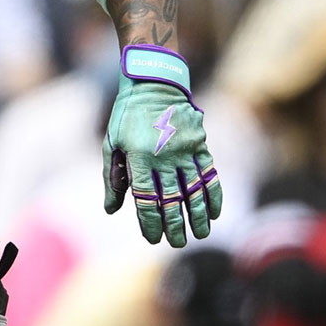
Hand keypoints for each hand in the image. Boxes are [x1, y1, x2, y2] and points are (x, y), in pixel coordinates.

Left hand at [103, 45, 222, 246]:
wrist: (153, 83)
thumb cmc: (127, 116)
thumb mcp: (112, 143)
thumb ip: (113, 178)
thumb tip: (111, 210)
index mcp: (139, 157)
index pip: (146, 199)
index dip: (150, 223)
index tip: (153, 238)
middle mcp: (164, 157)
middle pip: (172, 200)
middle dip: (176, 225)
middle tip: (178, 242)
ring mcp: (185, 150)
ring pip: (194, 191)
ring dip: (199, 216)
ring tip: (200, 234)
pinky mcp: (200, 144)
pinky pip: (209, 174)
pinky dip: (213, 194)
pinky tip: (214, 212)